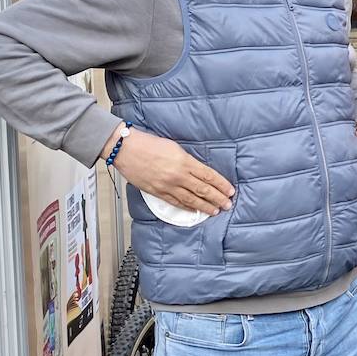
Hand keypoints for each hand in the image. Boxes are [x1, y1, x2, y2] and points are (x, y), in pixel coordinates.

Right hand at [108, 127, 234, 215]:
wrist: (126, 149)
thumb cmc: (149, 144)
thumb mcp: (174, 148)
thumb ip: (188, 161)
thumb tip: (199, 171)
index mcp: (184, 161)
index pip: (209, 176)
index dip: (221, 185)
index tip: (230, 191)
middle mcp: (178, 175)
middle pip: (203, 190)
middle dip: (218, 198)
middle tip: (228, 205)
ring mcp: (167, 185)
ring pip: (191, 200)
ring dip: (205, 206)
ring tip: (215, 211)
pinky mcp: (157, 192)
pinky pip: (176, 203)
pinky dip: (187, 208)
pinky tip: (194, 211)